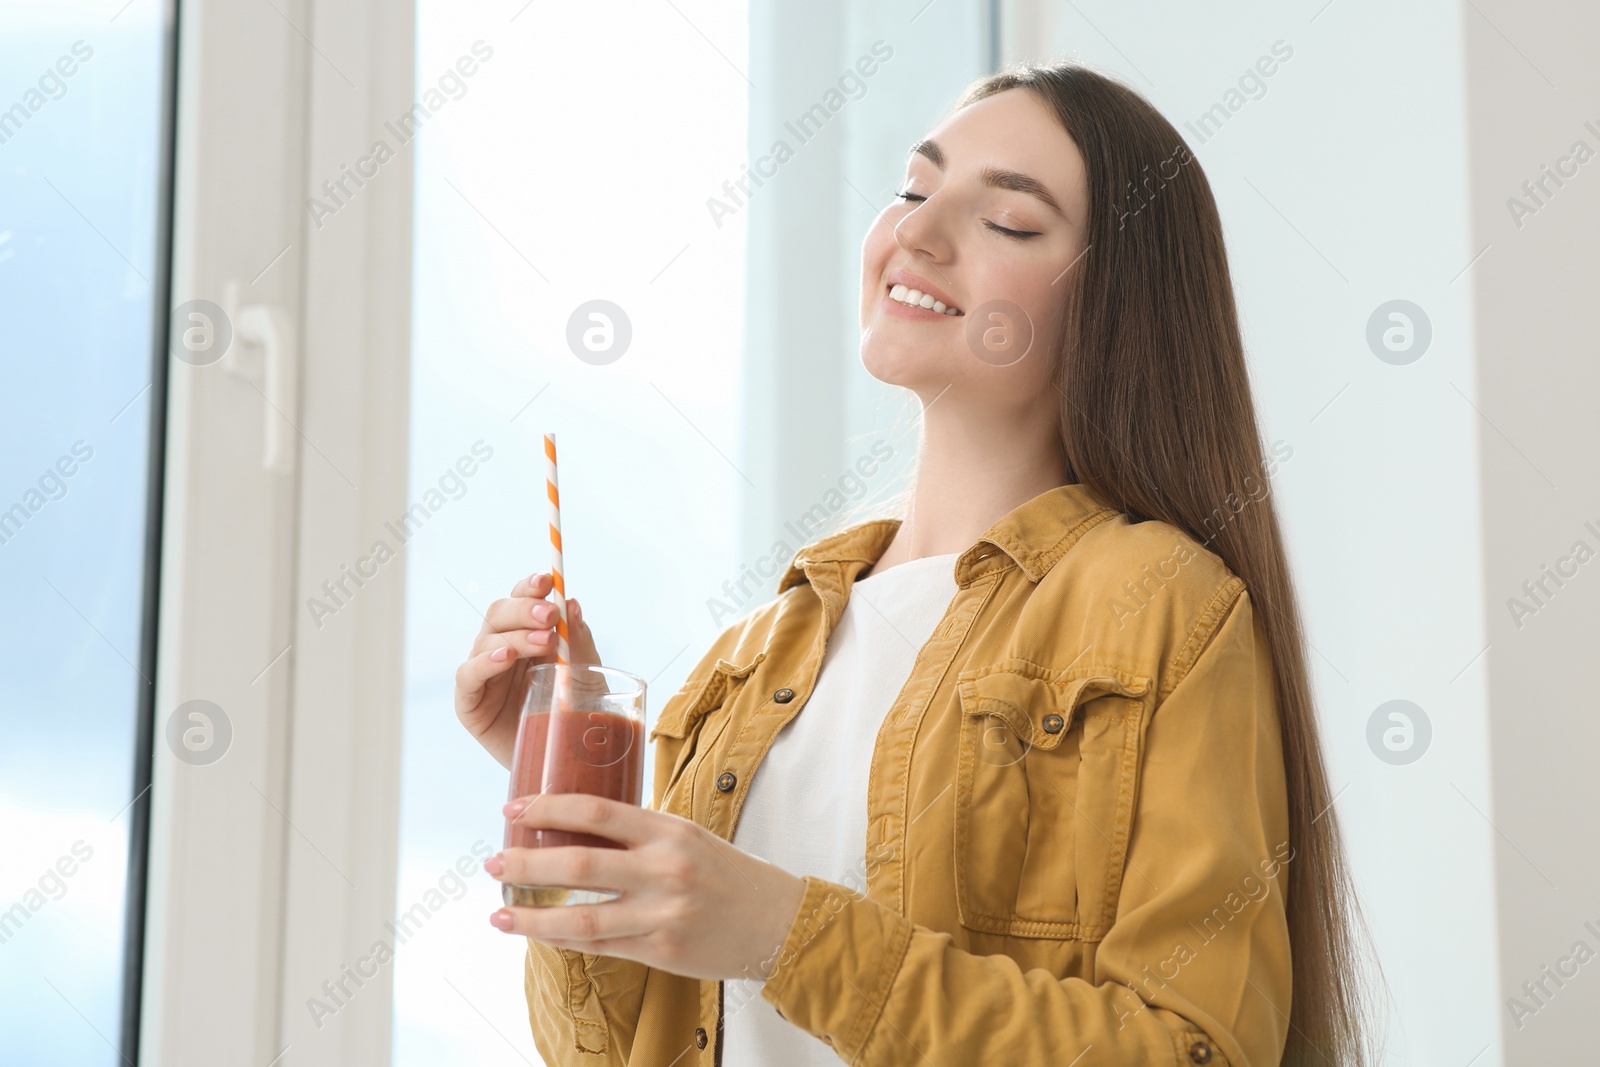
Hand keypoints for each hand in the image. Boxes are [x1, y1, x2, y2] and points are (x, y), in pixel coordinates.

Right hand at [455, 571, 602, 769]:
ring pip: (486, 640)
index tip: (547, 579)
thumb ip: (580, 641)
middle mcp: (500, 649)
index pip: (521, 600)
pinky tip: (504, 658)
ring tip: (545, 642)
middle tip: (551, 615)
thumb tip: (573, 604)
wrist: (567, 762)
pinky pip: (468, 676)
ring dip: (515, 636)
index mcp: (526, 635)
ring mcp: (483, 675)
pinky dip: (483, 663)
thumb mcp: (588, 675)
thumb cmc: (576, 714)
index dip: (529, 587)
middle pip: (499, 614)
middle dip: (524, 609)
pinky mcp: (470, 704)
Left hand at [484, 793, 808, 981]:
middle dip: (525, 862)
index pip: (595, 811)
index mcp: (668, 830)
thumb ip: (638, 831)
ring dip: (532, 916)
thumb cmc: (726, 873)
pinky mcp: (661, 951)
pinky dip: (563, 939)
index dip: (547, 808)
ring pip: (581, 917)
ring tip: (499, 911)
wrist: (776, 921)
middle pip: (578, 864)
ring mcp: (662, 914)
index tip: (513, 809)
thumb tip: (575, 823)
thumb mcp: (687, 835)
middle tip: (493, 861)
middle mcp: (664, 869)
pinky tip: (538, 932)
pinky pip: (599, 945)